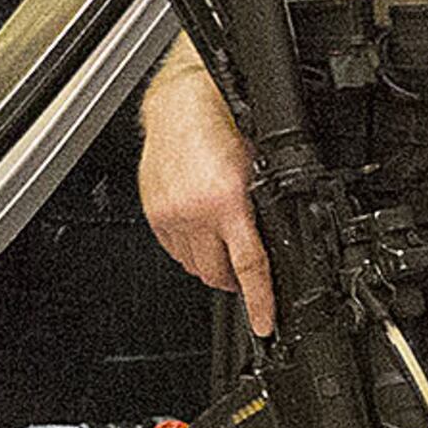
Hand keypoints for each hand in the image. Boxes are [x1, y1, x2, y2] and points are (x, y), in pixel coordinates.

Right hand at [141, 57, 273, 330]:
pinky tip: (199, 229)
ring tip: (222, 244)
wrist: (182, 103)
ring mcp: (170, 215)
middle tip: (245, 274)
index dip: (258, 301)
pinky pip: (173, 250)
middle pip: (217, 275)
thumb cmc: (222, 124)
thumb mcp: (259, 166)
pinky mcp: (154, 212)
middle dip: (234, 281)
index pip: (248, 266)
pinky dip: (189, 249)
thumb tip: (274, 241)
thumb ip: (264, 207)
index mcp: (227, 201)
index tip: (264, 323)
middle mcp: (195, 212)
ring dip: (211, 264)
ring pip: (194, 266)